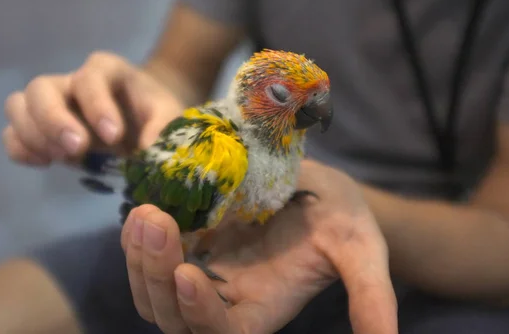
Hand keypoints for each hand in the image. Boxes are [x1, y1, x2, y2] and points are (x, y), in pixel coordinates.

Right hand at [2, 51, 182, 164]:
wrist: (142, 121)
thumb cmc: (153, 113)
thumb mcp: (168, 115)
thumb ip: (163, 128)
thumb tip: (149, 152)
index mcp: (106, 70)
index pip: (90, 77)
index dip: (97, 105)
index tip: (113, 137)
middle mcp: (71, 82)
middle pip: (41, 87)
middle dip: (54, 120)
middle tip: (78, 149)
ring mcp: (51, 104)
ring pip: (18, 105)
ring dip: (33, 134)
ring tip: (61, 158)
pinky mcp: (40, 129)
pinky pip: (11, 133)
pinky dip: (21, 148)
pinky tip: (45, 163)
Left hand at [120, 159, 397, 333]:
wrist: (319, 191)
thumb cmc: (343, 221)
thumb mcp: (361, 251)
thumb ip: (371, 297)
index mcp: (263, 310)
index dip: (199, 314)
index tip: (187, 271)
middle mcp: (226, 301)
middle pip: (172, 317)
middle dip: (155, 275)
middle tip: (155, 220)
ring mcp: (202, 273)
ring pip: (152, 293)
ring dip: (138, 259)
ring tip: (143, 212)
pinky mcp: (190, 245)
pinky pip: (149, 258)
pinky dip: (137, 241)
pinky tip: (140, 210)